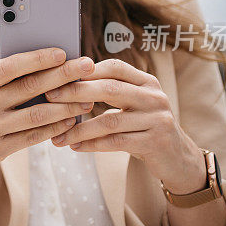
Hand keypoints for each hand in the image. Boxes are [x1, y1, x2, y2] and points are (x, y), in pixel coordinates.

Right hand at [0, 48, 95, 183]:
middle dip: (62, 75)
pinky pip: (32, 137)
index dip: (37, 59)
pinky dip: (54, 128)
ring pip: (36, 115)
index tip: (63, 52)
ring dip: (65, 105)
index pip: (9, 66)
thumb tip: (36, 61)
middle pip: (28, 87)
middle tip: (87, 66)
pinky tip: (71, 120)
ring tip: (87, 98)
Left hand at [45, 58, 204, 193]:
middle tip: (49, 97)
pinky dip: (92, 144)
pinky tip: (75, 147)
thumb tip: (66, 82)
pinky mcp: (155, 142)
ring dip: (79, 128)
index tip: (59, 75)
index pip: (115, 67)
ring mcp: (157, 119)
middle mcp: (154, 96)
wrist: (176, 158)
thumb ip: (110, 91)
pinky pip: (116, 142)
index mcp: (147, 81)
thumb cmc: (143, 127)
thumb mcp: (133, 104)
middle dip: (75, 92)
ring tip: (58, 134)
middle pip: (109, 89)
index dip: (86, 70)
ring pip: (109, 120)